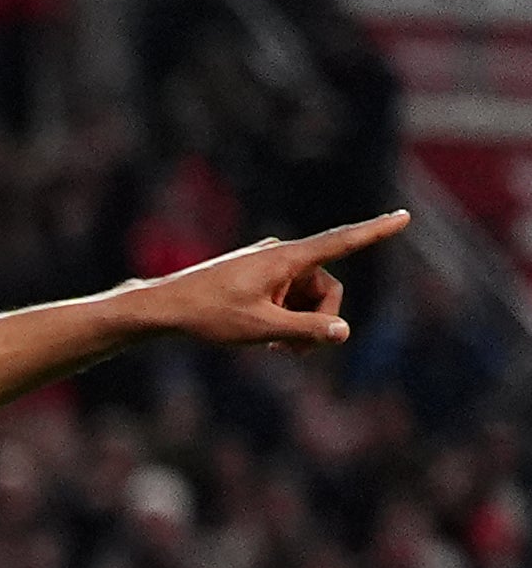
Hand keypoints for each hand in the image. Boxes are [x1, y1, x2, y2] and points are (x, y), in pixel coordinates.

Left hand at [115, 211, 407, 352]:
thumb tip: (344, 331)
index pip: (341, 242)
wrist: (165, 307)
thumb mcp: (261, 328)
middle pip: (327, 288)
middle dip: (319, 320)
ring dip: (301, 323)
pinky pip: (290, 296)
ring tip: (275, 347)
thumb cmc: (209, 315)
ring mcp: (270, 265)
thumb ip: (306, 330)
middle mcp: (282, 255)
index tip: (403, 215)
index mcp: (286, 259)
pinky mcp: (260, 276)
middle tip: (294, 352)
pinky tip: (266, 338)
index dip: (375, 231)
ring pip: (309, 297)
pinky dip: (287, 317)